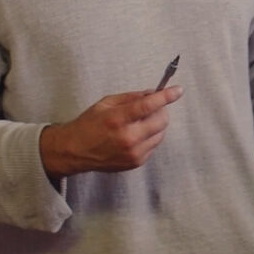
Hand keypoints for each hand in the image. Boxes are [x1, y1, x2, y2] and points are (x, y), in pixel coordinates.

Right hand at [40, 87, 183, 178]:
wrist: (75, 151)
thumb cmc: (89, 124)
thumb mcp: (106, 103)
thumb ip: (132, 97)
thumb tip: (153, 93)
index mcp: (117, 119)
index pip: (148, 106)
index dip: (166, 96)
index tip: (178, 90)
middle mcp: (127, 138)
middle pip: (162, 120)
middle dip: (161, 110)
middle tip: (153, 107)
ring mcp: (133, 152)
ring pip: (161, 133)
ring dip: (156, 124)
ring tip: (140, 122)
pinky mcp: (136, 162)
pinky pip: (154, 145)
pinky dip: (150, 136)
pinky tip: (136, 134)